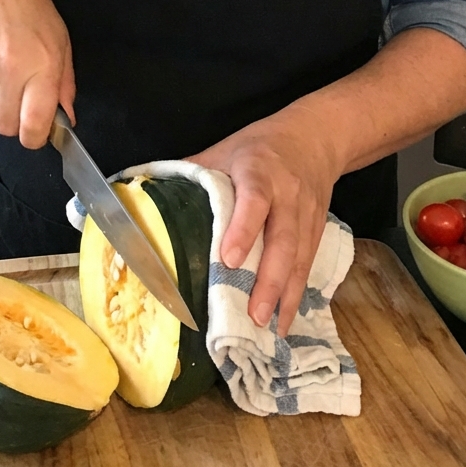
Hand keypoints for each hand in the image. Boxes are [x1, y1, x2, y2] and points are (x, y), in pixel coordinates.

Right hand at [0, 0, 74, 148]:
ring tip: (6, 72)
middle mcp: (11, 71)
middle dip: (16, 122)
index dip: (36, 138)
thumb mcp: (61, 41)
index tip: (39, 132)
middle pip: (6, 127)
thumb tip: (66, 118)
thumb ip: (64, 84)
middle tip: (23, 100)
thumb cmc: (30, 9)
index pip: (33, 126)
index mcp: (42, 67)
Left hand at [187, 107, 339, 335]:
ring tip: (270, 329)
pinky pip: (308, 265)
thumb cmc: (260, 146)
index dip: (244, 229)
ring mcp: (307, 214)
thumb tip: (147, 193)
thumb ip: (193, 171)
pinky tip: (284, 321)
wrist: (315, 137)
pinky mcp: (318, 230)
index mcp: (258, 171)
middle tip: (253, 314)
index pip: (254, 201)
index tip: (229, 259)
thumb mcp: (225, 149)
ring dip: (285, 295)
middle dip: (269, 279)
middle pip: (284, 239)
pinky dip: (297, 295)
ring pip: (300, 258)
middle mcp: (287, 195)